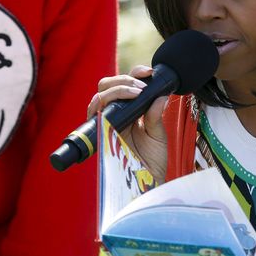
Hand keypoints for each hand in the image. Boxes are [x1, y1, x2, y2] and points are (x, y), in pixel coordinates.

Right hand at [86, 65, 168, 183]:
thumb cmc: (152, 161)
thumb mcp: (158, 135)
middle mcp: (115, 114)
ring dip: (117, 89)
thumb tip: (161, 95)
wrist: (147, 183)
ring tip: (136, 93)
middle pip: (107, 85)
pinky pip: (94, 115)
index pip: (125, 84)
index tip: (148, 72)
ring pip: (100, 96)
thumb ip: (156, 115)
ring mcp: (106, 123)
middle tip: (140, 86)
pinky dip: (102, 105)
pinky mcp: (100, 134)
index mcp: (129, 110)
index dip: (133, 74)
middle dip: (122, 79)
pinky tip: (118, 105)